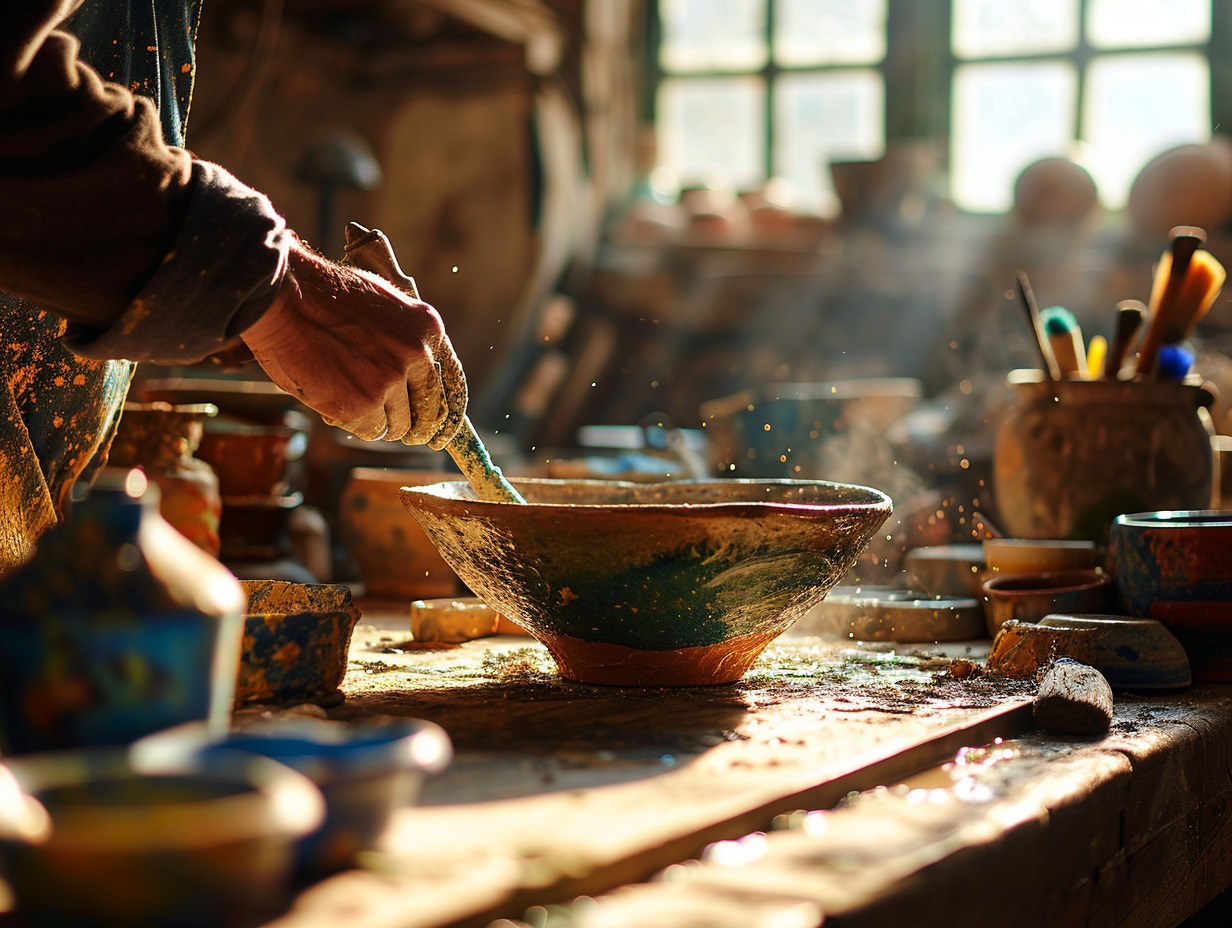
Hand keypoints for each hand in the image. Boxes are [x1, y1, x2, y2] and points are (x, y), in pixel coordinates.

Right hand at [241, 236, 466, 447]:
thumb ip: (407, 338)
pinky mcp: (360, 405)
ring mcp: (388, 382)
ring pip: (399, 425)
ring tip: (360, 405)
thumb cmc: (326, 296)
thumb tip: (418, 375)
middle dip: (418, 425)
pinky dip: (359, 426)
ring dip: (383, 422)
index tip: (442, 427)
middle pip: (429, 411)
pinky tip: (343, 407)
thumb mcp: (385, 305)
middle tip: (409, 433)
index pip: (452, 382)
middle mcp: (415, 357)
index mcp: (427, 329)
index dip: (445, 410)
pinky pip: (372, 431)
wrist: (284, 296)